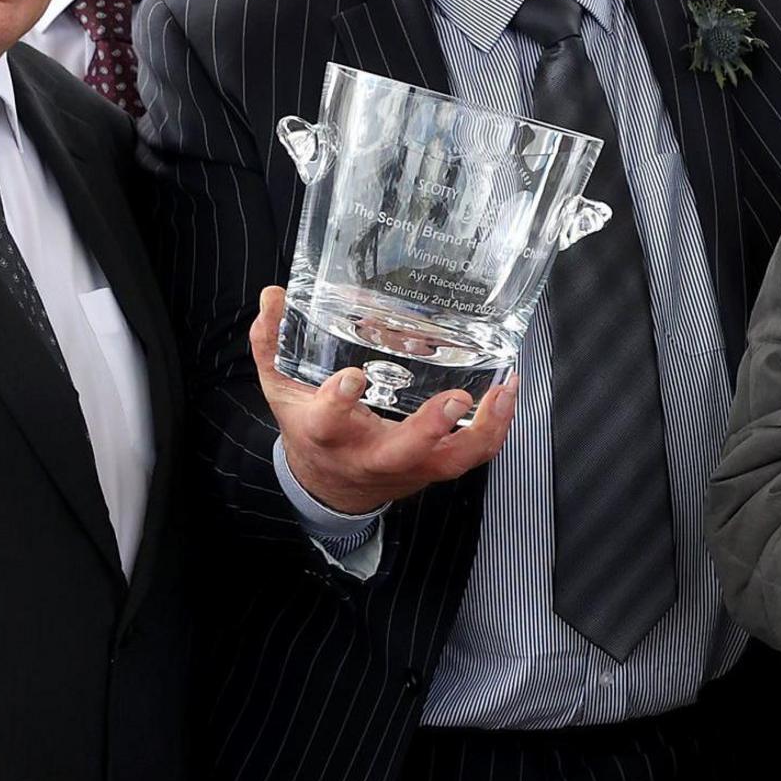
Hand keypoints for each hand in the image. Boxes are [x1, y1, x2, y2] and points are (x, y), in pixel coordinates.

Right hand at [250, 285, 517, 515]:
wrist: (329, 486)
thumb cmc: (311, 429)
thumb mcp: (282, 388)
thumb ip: (273, 341)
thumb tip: (274, 295)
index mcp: (326, 433)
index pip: (329, 422)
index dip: (339, 402)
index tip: (353, 378)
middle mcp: (368, 455)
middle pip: (400, 453)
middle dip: (429, 429)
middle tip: (455, 399)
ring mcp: (406, 466)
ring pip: (448, 462)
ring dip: (481, 431)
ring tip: (502, 391)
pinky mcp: (432, 469)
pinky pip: (471, 457)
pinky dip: (495, 429)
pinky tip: (508, 395)